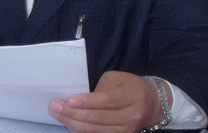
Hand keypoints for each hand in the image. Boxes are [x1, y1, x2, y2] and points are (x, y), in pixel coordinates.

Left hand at [48, 71, 170, 132]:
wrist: (152, 104)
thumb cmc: (130, 86)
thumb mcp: (117, 79)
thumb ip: (100, 88)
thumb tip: (78, 99)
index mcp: (132, 96)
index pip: (108, 101)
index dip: (88, 102)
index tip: (70, 100)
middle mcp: (131, 115)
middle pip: (99, 118)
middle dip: (73, 113)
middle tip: (54, 106)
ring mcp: (127, 130)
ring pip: (96, 130)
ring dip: (73, 123)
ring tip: (57, 114)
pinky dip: (81, 130)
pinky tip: (69, 123)